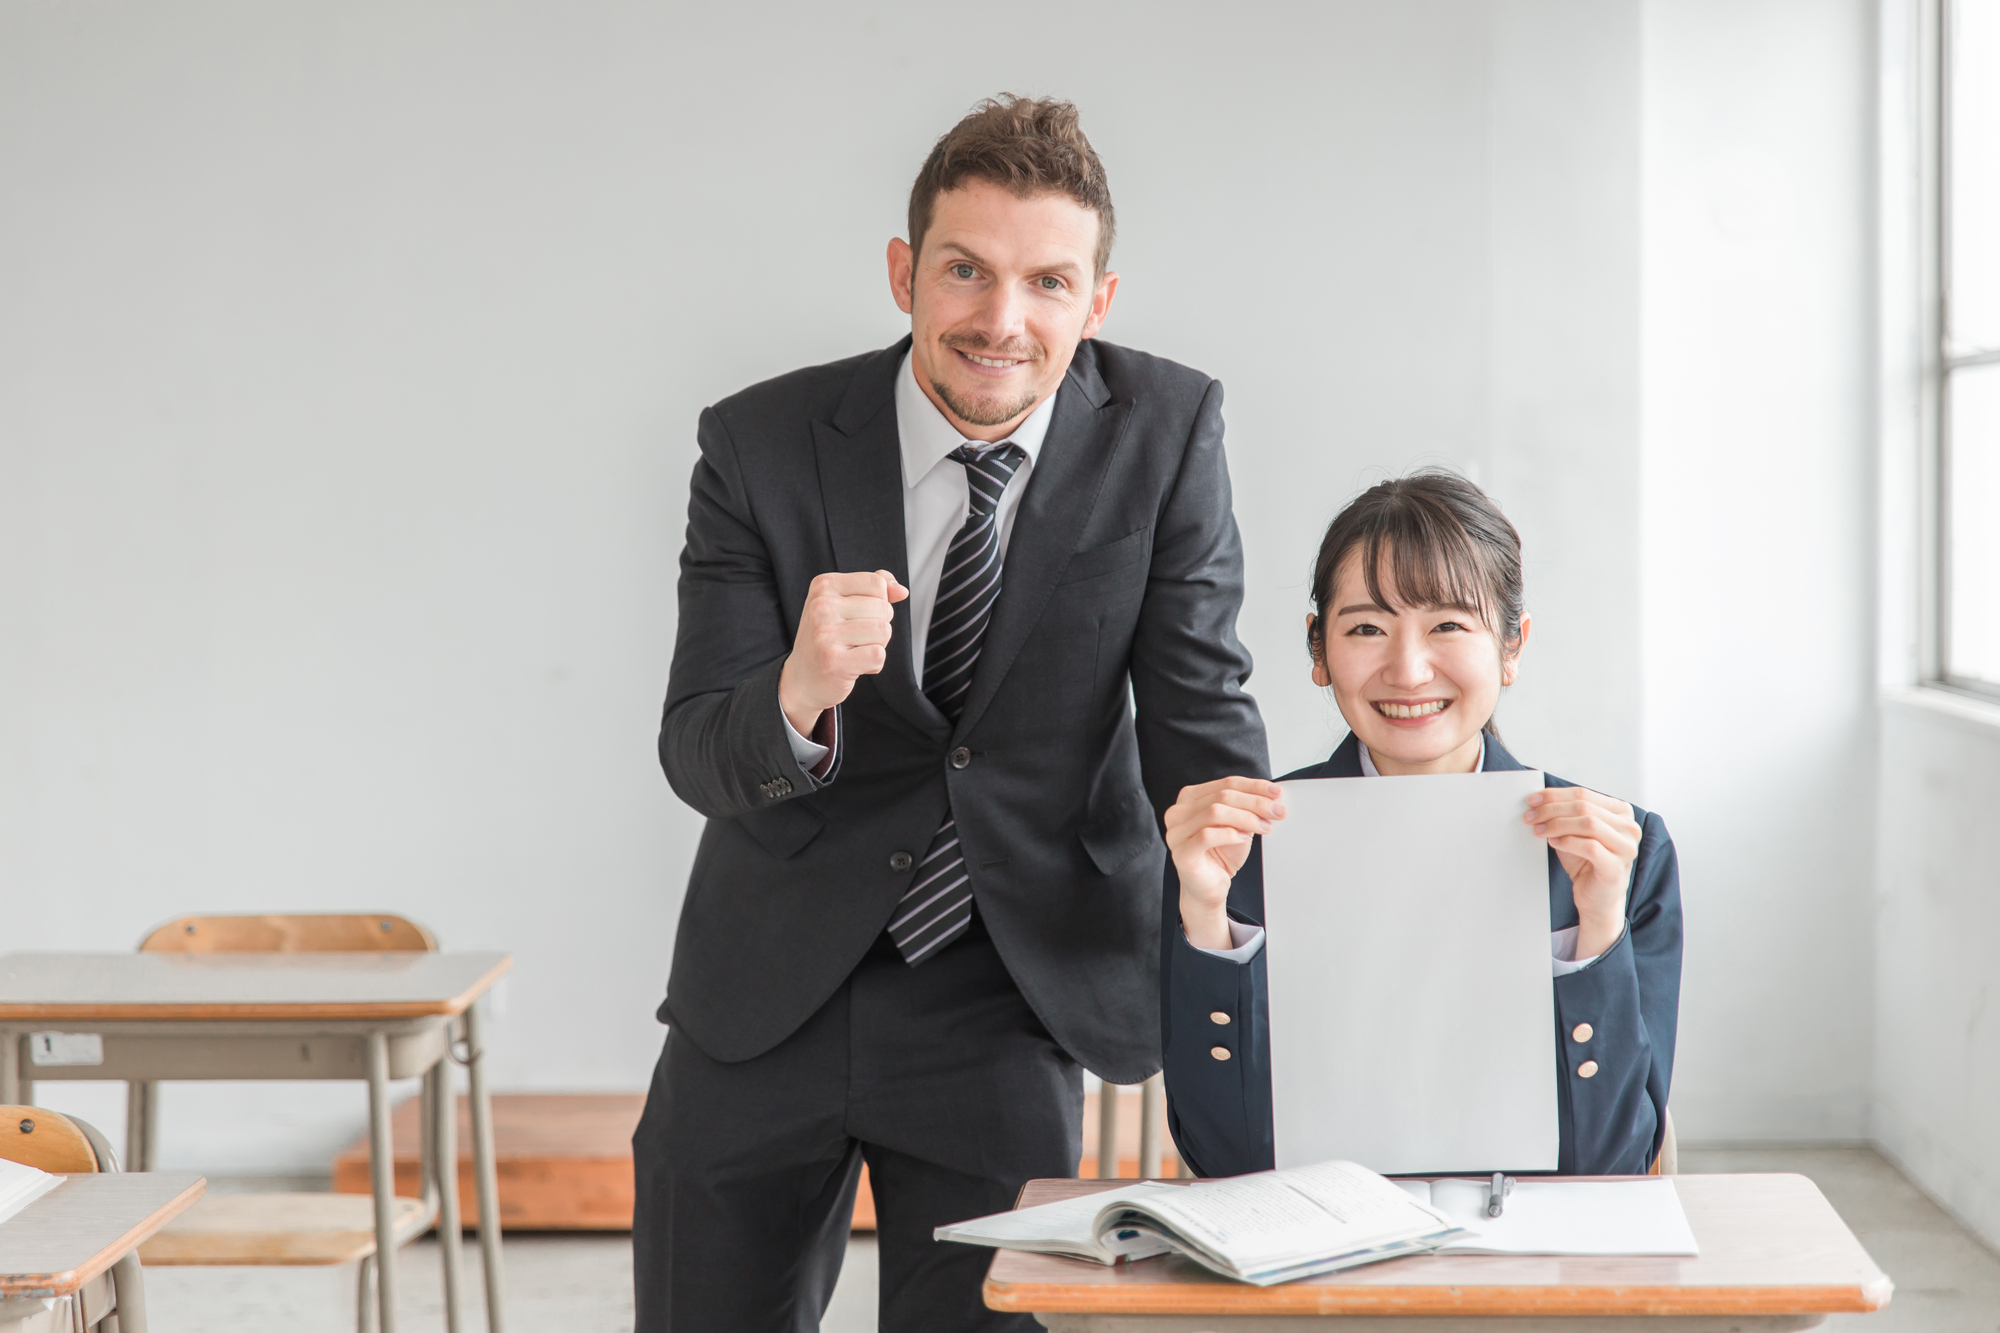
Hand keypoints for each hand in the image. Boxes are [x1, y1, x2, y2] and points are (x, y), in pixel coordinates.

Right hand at [778, 570, 908, 736]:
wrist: (803, 679)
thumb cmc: (828, 638)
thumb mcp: (845, 604)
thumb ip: (875, 590)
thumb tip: (902, 591)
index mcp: (824, 585)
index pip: (877, 583)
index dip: (879, 602)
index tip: (857, 616)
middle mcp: (821, 606)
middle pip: (884, 608)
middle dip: (878, 625)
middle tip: (854, 638)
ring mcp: (825, 634)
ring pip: (884, 631)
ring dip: (877, 645)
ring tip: (854, 651)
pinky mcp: (834, 661)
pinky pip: (878, 655)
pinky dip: (874, 664)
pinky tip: (855, 666)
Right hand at [1164, 777, 1285, 949]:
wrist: (1209, 889)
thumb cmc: (1221, 855)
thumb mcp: (1237, 825)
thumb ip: (1246, 808)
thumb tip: (1272, 796)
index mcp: (1189, 799)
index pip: (1225, 784)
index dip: (1253, 786)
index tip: (1277, 793)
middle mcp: (1177, 812)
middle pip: (1222, 796)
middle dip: (1255, 802)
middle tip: (1278, 812)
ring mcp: (1176, 833)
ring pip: (1214, 812)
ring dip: (1246, 818)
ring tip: (1265, 827)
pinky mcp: (1181, 853)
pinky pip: (1207, 835)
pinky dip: (1230, 834)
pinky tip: (1244, 838)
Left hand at [1524, 787, 1640, 958]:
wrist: (1597, 898)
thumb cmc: (1586, 862)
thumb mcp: (1574, 831)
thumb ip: (1565, 814)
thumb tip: (1537, 800)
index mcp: (1621, 812)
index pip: (1584, 794)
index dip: (1555, 795)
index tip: (1532, 800)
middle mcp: (1629, 828)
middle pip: (1584, 807)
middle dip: (1551, 810)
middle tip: (1530, 816)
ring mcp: (1626, 848)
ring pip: (1588, 824)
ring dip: (1557, 824)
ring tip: (1538, 830)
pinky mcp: (1616, 867)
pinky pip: (1589, 846)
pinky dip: (1567, 842)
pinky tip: (1553, 843)